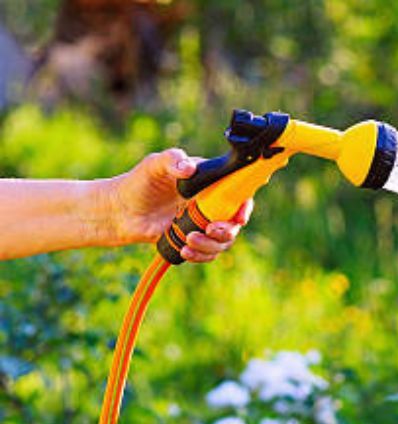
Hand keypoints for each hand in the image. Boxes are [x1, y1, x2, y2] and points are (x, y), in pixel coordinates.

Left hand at [101, 149, 250, 262]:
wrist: (119, 211)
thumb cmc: (138, 183)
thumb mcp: (153, 165)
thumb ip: (172, 160)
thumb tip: (189, 169)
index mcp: (208, 184)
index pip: (237, 194)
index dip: (244, 206)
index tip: (238, 217)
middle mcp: (210, 205)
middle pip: (234, 222)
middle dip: (226, 230)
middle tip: (210, 230)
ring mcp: (202, 224)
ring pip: (223, 241)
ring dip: (211, 245)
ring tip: (188, 240)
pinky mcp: (193, 240)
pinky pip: (209, 253)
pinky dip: (201, 256)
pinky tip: (185, 251)